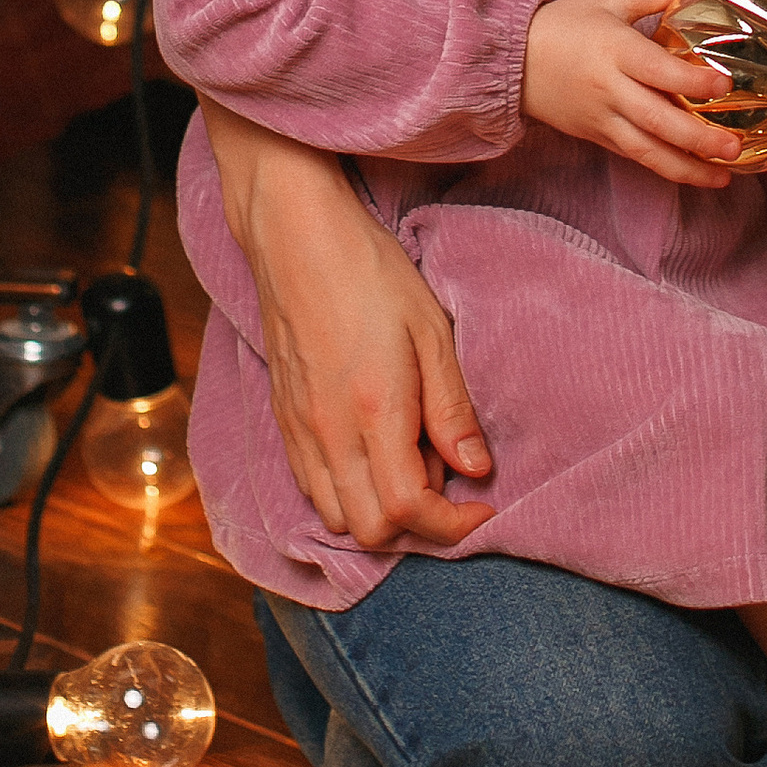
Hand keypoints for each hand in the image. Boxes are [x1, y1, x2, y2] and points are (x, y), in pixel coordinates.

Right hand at [210, 108, 496, 552]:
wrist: (296, 236)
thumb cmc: (371, 273)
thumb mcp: (431, 332)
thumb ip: (452, 409)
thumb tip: (477, 470)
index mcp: (374, 411)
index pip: (409, 510)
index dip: (452, 526)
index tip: (484, 508)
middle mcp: (329, 433)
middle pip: (370, 530)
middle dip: (418, 528)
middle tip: (452, 485)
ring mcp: (299, 430)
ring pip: (336, 517)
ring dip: (380, 515)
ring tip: (414, 466)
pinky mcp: (283, 420)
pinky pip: (312, 488)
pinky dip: (347, 495)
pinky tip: (374, 456)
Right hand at [522, 0, 746, 186]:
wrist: (512, 59)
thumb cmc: (565, 23)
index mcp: (614, 50)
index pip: (658, 70)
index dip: (692, 81)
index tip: (725, 84)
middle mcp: (608, 89)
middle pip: (656, 120)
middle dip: (697, 139)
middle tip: (734, 146)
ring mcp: (601, 118)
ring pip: (646, 151)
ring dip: (686, 168)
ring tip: (723, 177)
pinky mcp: (597, 136)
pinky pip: (635, 156)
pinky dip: (666, 168)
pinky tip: (696, 173)